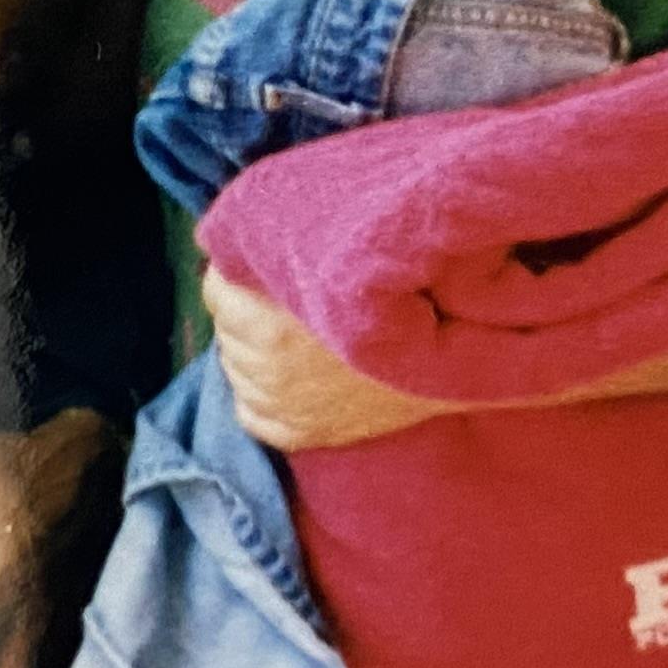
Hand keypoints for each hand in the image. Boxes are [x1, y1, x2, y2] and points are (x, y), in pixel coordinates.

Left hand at [201, 270, 454, 451]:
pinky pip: (249, 412)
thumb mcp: (334, 253)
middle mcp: (264, 365)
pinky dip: (261, 395)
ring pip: (234, 368)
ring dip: (253, 352)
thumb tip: (235, 233)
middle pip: (226, 328)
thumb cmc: (400, 293)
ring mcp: (280, 405)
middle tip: (290, 302)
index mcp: (265, 318)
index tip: (269, 271)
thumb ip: (282, 246)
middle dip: (249, 312)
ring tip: (297, 337)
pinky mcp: (298, 434)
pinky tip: (292, 376)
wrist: (452, 358)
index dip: (242, 273)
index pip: (215, 289)